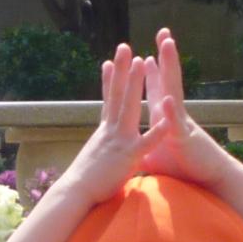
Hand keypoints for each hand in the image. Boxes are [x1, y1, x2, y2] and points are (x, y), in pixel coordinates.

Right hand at [61, 42, 148, 199]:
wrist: (75, 194)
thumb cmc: (84, 183)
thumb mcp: (94, 159)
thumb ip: (101, 149)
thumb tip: (96, 148)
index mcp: (105, 132)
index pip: (107, 100)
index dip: (109, 80)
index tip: (109, 61)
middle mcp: (110, 130)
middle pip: (116, 94)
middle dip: (121, 70)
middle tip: (124, 47)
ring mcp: (119, 140)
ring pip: (128, 106)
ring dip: (134, 83)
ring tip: (140, 60)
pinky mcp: (129, 156)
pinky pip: (146, 142)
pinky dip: (157, 131)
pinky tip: (167, 119)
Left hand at [134, 28, 232, 187]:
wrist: (206, 179)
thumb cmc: (181, 167)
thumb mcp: (155, 156)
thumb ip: (144, 148)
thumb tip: (132, 149)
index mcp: (163, 117)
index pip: (156, 89)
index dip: (149, 72)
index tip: (143, 54)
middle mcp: (173, 114)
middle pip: (168, 80)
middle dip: (165, 57)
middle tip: (163, 33)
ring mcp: (180, 123)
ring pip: (174, 91)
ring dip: (170, 69)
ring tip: (167, 48)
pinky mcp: (184, 139)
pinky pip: (176, 124)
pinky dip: (171, 112)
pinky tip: (166, 99)